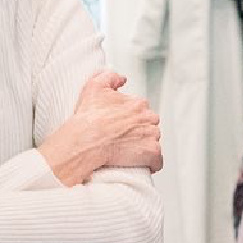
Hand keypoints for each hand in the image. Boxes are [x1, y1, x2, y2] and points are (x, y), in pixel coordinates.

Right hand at [41, 69, 162, 183]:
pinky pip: (157, 161)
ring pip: (153, 142)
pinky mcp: (152, 153)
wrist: (86, 140)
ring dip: (144, 147)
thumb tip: (122, 79)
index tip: (121, 127)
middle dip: (139, 133)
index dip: (131, 120)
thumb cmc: (89, 117)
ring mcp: (152, 136)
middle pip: (150, 127)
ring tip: (127, 154)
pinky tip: (139, 165)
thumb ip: (110, 77)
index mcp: (138, 104)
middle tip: (123, 141)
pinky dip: (150, 163)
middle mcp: (149, 118)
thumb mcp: (94, 87)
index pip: (142, 112)